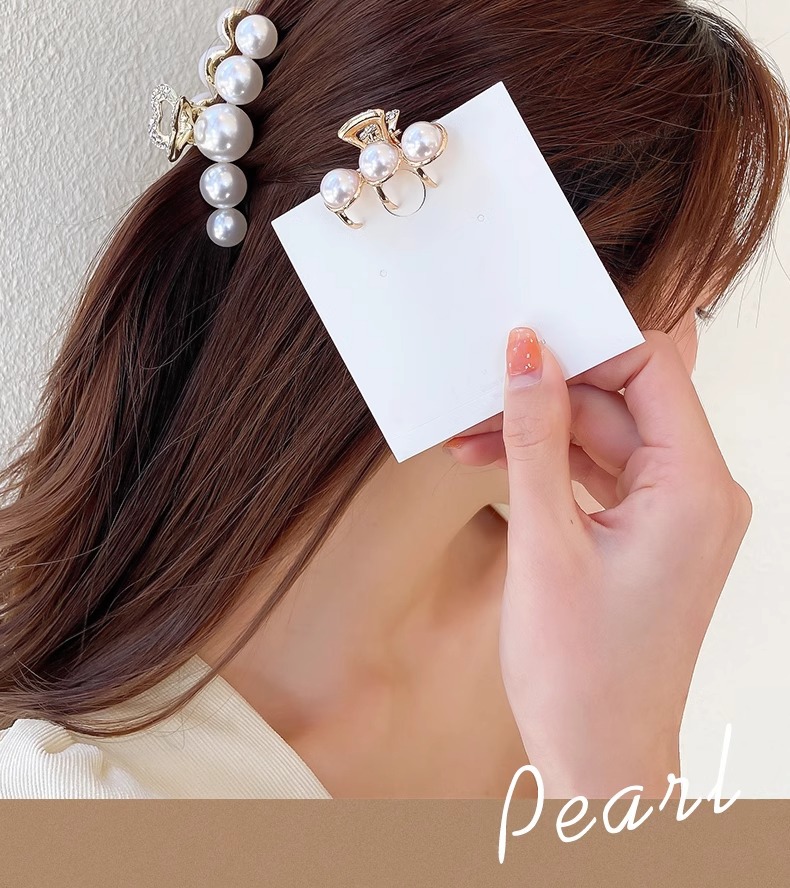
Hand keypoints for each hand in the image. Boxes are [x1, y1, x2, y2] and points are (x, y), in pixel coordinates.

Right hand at [446, 328, 751, 797]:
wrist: (599, 759)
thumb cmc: (581, 673)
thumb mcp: (543, 542)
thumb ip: (535, 438)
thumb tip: (527, 357)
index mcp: (695, 490)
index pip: (652, 371)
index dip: (587, 349)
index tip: (525, 344)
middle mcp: (699, 495)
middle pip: (622, 404)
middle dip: (548, 397)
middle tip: (480, 396)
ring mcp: (676, 516)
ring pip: (605, 439)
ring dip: (540, 435)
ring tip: (472, 440)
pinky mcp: (650, 534)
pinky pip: (601, 476)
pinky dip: (552, 468)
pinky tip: (498, 466)